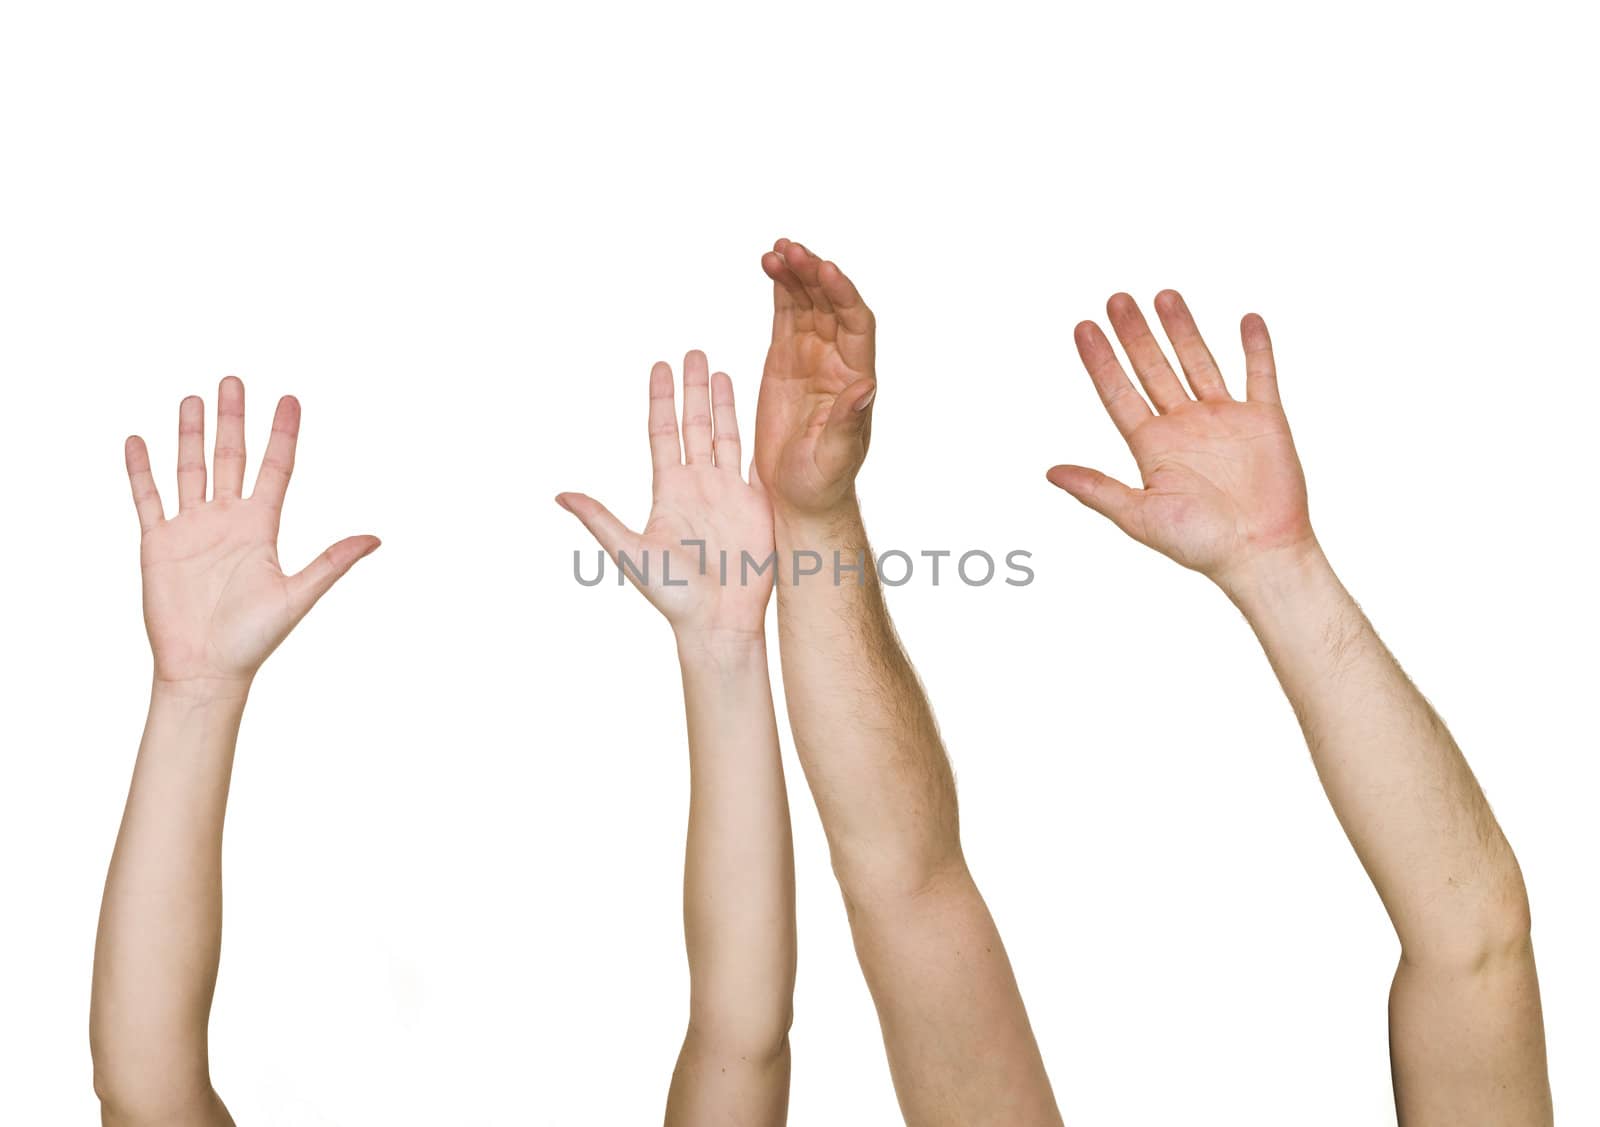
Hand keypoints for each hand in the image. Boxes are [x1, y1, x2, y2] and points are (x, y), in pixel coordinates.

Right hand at [125, 378, 379, 691]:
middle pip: (231, 457)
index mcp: (261, 528)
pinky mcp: (157, 543)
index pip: (275, 469)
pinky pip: (147, 498)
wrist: (205, 669)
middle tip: (233, 379)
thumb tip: (376, 539)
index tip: (290, 399)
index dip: (282, 434)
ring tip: (192, 397)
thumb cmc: (253, 640)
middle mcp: (227, 521)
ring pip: (189, 469)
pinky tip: (138, 439)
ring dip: (190, 434)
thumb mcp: (297, 596)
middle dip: (232, 419)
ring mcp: (191, 529)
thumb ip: (332, 562)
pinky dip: (140, 470)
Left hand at [558, 352, 773, 647]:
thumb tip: (560, 496)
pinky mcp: (757, 506)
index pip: (662, 433)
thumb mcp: (630, 553)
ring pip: (727, 436)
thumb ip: (600, 520)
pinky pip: (759, 462)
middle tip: (693, 351)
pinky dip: (760, 434)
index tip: (660, 365)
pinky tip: (764, 410)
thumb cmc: (672, 594)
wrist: (717, 622)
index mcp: (668, 490)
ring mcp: (729, 493)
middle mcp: (697, 485)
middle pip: (695, 425)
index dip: (661, 399)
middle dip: (693, 389)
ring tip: (722, 370)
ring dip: (724, 404)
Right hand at [753, 239, 878, 517]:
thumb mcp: (836, 455)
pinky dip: (780, 290)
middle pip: (831, 304)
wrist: (799, 495)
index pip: (856, 323)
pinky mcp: (785, 361)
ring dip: (795, 274)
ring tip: (776, 250)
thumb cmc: (823, 481)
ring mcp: (811, 357)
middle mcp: (837, 360)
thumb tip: (867, 387)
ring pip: (808, 303)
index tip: (825, 269)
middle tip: (791, 249)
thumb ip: (849, 420)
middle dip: (813, 274)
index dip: (843, 294)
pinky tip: (770, 266)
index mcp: (855, 377)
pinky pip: (785, 316)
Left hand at [1047, 291, 1313, 589]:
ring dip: (1182, 328)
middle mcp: (1184, 426)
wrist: (1260, 554)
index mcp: (1152, 445)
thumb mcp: (1139, 515)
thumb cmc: (1200, 544)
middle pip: (1153, 368)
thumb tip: (1050, 472)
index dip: (1101, 361)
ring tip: (1164, 294)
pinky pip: (1259, 374)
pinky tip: (1246, 318)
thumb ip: (1097, 489)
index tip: (1083, 327)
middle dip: (1135, 334)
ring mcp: (1224, 419)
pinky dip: (1254, 347)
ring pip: (1198, 361)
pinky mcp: (1264, 420)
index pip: (1118, 392)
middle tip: (1116, 298)